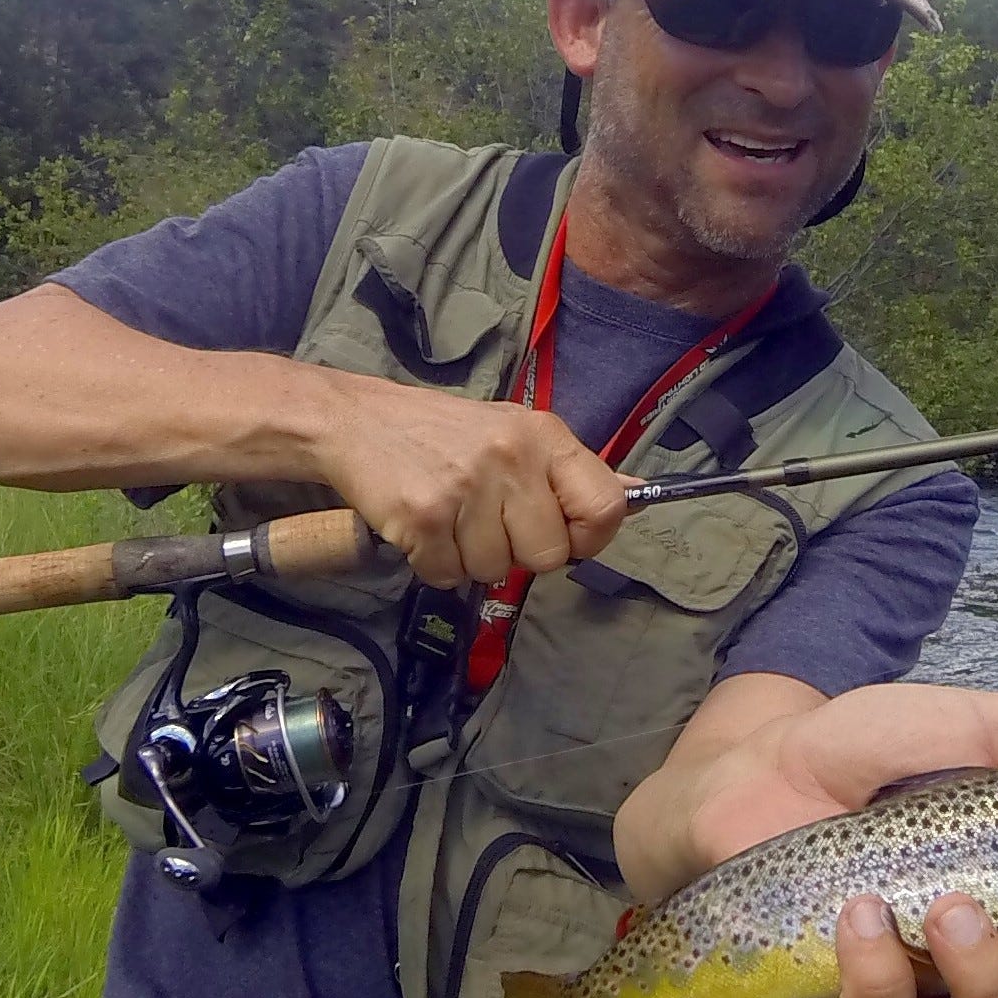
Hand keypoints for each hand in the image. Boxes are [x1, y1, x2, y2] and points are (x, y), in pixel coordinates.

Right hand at [307, 372, 625, 587]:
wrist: (356, 421)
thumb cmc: (447, 435)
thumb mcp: (519, 435)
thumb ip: (574, 472)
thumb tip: (640, 493)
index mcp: (545, 436)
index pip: (606, 506)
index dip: (589, 537)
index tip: (564, 536)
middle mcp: (512, 457)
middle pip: (549, 556)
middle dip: (519, 553)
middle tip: (489, 522)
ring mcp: (466, 488)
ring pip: (496, 572)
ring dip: (472, 559)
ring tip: (452, 519)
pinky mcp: (423, 516)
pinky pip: (449, 576)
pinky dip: (435, 565)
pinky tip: (425, 529)